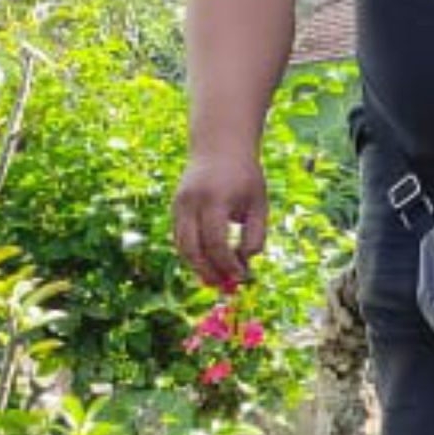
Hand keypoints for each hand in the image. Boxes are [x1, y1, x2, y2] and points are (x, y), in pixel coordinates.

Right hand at [171, 149, 270, 290]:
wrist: (219, 148)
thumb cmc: (245, 179)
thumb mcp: (259, 204)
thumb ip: (256, 234)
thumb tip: (244, 263)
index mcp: (216, 199)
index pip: (216, 242)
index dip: (228, 264)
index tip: (242, 276)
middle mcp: (191, 202)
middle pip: (192, 248)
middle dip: (208, 271)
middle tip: (224, 286)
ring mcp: (179, 205)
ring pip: (181, 246)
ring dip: (197, 267)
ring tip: (216, 279)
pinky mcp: (174, 208)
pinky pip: (180, 238)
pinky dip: (192, 254)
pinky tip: (207, 264)